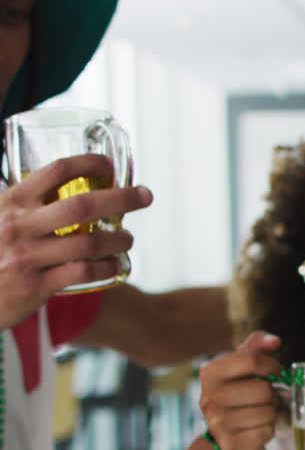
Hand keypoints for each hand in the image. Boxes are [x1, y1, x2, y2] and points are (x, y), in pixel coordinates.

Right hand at [0, 153, 152, 328]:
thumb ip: (25, 204)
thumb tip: (62, 187)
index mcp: (11, 202)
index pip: (56, 171)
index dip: (89, 163)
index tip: (110, 165)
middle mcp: (19, 226)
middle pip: (82, 205)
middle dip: (121, 198)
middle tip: (145, 196)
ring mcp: (27, 257)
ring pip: (88, 243)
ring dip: (118, 239)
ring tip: (127, 239)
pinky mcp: (35, 286)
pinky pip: (83, 273)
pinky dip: (107, 268)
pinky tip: (115, 265)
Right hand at [197, 331, 283, 449]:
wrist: (224, 434)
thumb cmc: (238, 392)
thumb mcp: (241, 366)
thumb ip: (257, 347)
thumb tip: (274, 341)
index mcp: (210, 373)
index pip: (251, 360)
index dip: (271, 365)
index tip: (275, 371)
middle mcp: (209, 398)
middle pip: (263, 389)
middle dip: (272, 392)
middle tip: (265, 396)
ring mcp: (218, 423)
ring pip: (268, 411)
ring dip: (272, 411)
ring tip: (260, 410)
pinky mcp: (231, 443)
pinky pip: (267, 431)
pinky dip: (268, 428)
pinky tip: (256, 426)